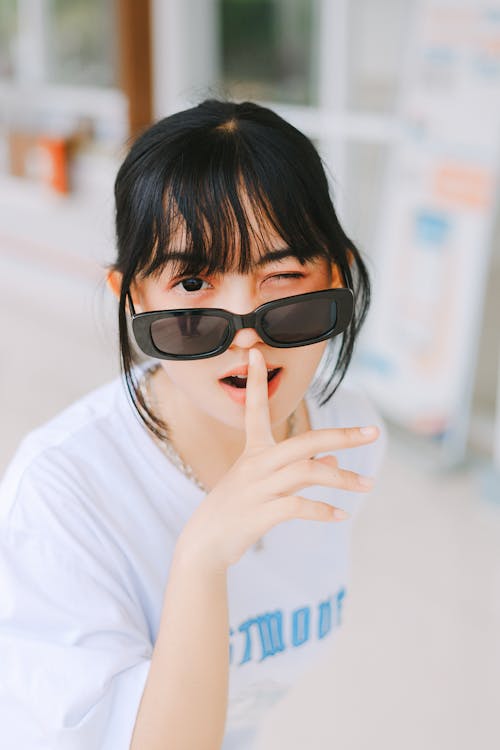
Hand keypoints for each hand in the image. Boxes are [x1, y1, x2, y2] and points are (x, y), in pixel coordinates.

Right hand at [177, 347, 378, 570]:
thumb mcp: (266, 484)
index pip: (256, 409)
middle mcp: (256, 464)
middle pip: (304, 441)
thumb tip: (333, 459)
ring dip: (342, 478)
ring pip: (307, 471)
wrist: (204, 545)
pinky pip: (299, 506)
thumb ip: (300, 470)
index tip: (256, 353)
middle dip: (342, 435)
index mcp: (254, 452)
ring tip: (367, 485)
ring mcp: (258, 488)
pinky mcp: (260, 513)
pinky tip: (341, 515)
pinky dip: (323, 510)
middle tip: (373, 432)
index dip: (257, 381)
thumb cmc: (237, 511)